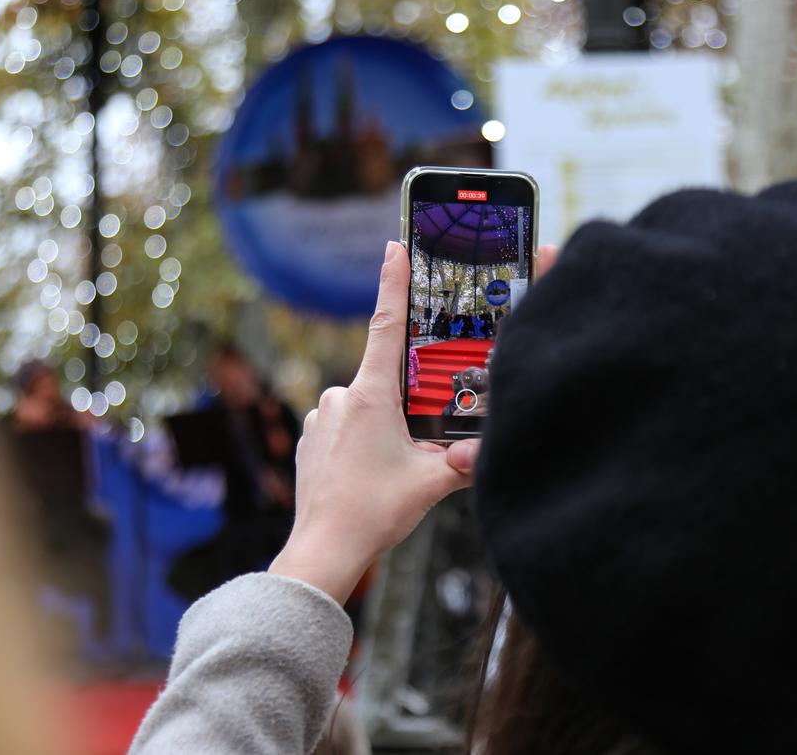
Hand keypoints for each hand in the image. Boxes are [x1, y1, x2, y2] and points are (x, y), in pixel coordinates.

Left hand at [269, 242, 557, 603]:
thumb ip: (465, 460)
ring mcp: (319, 416)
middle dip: (406, 405)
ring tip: (389, 472)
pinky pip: (343, 428)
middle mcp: (339, 397)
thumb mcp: (432, 484)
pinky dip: (360, 444)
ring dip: (383, 429)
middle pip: (386, 381)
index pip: (387, 326)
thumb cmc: (374, 513)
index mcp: (370, 396)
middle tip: (411, 446)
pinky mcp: (308, 438)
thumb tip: (488, 450)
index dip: (393, 283)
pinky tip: (368, 476)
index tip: (394, 246)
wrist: (322, 550)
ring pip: (365, 408)